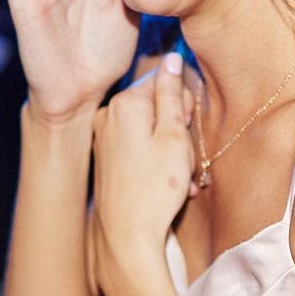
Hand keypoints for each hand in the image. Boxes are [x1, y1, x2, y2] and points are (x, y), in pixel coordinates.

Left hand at [92, 55, 195, 290]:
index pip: (165, 79)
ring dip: (171, 148)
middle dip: (178, 127)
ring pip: (149, 127)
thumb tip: (173, 58)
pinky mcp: (105, 156)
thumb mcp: (175, 137)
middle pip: (156, 104)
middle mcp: (107, 114)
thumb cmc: (156, 189)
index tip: (191, 129)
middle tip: (187, 158)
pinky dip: (156, 159)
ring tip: (182, 177)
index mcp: (125, 103)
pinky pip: (137, 145)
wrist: (126, 237)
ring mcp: (103, 136)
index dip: (185, 104)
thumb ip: (173, 94)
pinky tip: (169, 183)